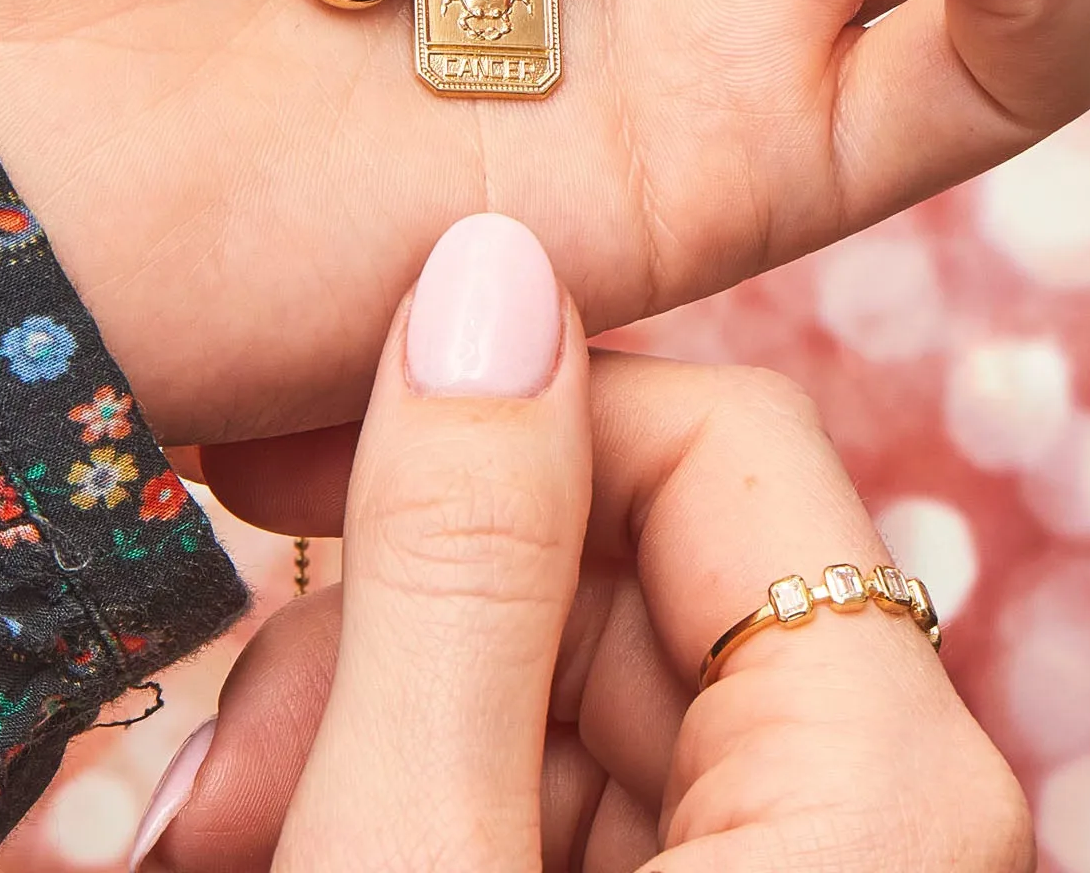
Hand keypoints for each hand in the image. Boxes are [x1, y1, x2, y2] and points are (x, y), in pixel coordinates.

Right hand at [130, 213, 1027, 871]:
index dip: (494, 415)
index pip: (713, 441)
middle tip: (208, 768)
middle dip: (395, 631)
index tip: (285, 458)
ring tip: (205, 835)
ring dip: (367, 740)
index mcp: (884, 777)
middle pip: (620, 575)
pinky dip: (413, 814)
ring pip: (564, 696)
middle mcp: (868, 814)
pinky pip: (556, 808)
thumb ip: (458, 573)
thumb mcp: (420, 863)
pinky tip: (265, 847)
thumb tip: (487, 274)